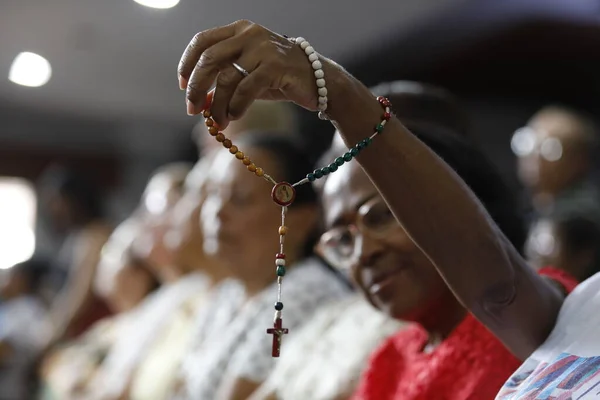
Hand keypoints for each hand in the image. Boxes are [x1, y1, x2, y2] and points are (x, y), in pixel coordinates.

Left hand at [178, 20, 324, 127]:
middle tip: (192, 110)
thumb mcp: (248, 75)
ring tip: (218, 122)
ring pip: (226, 78)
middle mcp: (249, 34)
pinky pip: (245, 89)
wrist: (318, 80)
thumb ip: (224, 81)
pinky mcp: (275, 66)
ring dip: (216, 104)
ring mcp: (262, 48)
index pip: (202, 41)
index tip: (182, 86)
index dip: (187, 63)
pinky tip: (234, 116)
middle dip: (196, 87)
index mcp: (239, 30)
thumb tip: (198, 102)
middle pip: (209, 59)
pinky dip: (235, 106)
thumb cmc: (279, 77)